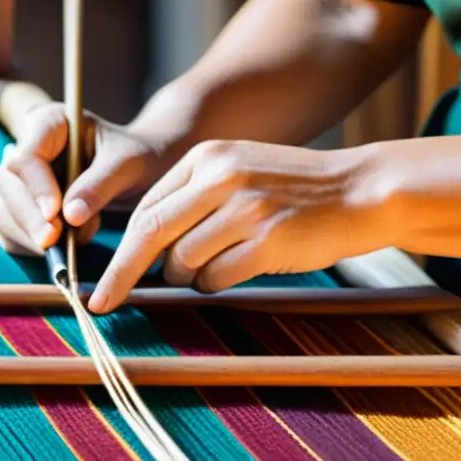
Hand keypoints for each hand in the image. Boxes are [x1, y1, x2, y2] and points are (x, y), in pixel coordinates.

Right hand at [0, 103, 171, 255]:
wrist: (138, 171)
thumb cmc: (134, 157)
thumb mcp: (127, 163)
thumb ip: (100, 185)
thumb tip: (70, 216)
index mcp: (50, 123)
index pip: (27, 155)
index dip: (37, 187)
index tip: (54, 213)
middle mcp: (26, 146)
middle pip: (7, 183)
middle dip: (28, 216)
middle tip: (52, 242)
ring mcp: (19, 177)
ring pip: (1, 207)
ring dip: (27, 233)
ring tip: (66, 245)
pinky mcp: (19, 204)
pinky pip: (9, 228)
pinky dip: (27, 244)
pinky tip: (55, 251)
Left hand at [88, 139, 384, 312]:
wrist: (360, 190)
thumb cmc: (294, 189)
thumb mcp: (239, 169)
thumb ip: (193, 196)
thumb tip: (146, 247)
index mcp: (207, 157)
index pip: (146, 208)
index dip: (121, 249)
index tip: (106, 278)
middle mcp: (221, 177)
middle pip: (150, 234)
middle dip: (120, 274)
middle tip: (100, 304)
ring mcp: (245, 208)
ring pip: (182, 261)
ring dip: (187, 277)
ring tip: (215, 268)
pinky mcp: (267, 241)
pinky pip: (216, 278)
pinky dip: (216, 284)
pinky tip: (236, 271)